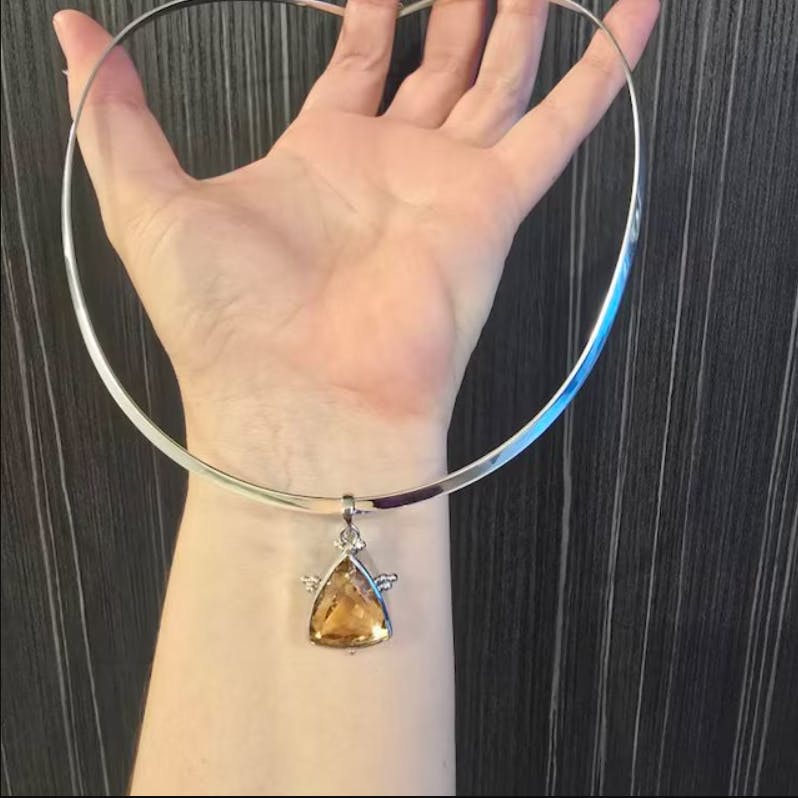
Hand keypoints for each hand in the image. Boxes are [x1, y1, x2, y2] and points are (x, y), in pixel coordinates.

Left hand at [55, 0, 658, 491]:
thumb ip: (113, 112)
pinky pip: (563, 124)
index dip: (374, 8)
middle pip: (442, 61)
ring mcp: (449, 184)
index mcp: (320, 157)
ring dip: (525, 17)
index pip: (360, 61)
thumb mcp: (144, 199)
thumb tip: (75, 37)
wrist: (295, 400)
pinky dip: (605, 69)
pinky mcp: (496, 206)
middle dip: (464, 3)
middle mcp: (392, 168)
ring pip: (504, 77)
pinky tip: (633, 15)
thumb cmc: (224, 323)